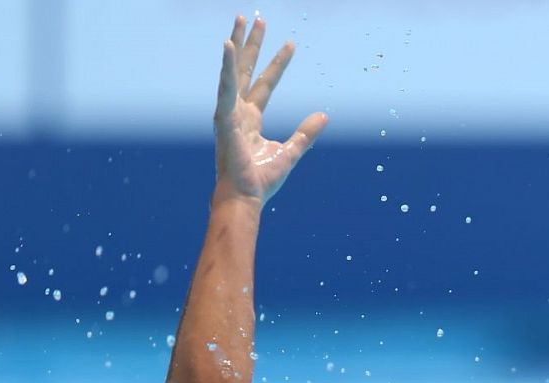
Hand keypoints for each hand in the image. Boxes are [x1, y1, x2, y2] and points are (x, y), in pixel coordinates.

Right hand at [213, 15, 328, 206]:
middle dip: (251, 43)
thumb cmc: (261, 180)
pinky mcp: (224, 118)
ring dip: (238, 43)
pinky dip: (227, 66)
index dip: (278, 63)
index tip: (291, 44)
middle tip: (254, 17)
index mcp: (250, 119)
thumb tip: (324, 115)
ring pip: (235, 70)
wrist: (246, 198)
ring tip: (242, 19)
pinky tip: (229, 44)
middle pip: (246, 69)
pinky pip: (226, 86)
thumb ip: (305, 133)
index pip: (265, 83)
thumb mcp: (291, 152)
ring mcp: (229, 113)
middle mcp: (238, 111)